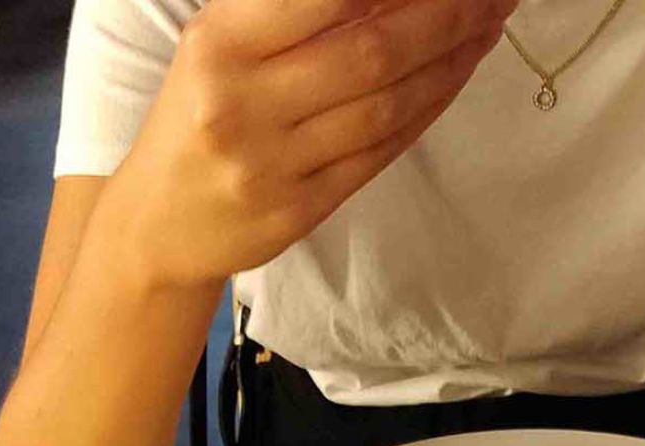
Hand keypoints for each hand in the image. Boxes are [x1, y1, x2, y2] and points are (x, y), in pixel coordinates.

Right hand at [103, 0, 512, 291]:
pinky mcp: (299, 210)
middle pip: (371, 50)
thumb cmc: (198, 114)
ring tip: (488, 22)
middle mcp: (243, 103)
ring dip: (450, 61)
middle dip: (445, 15)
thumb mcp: (221, 40)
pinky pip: (381, 152)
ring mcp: (272, 164)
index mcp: (221, 43)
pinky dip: (428, 108)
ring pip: (386, 105)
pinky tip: (456, 74)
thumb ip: (291, 11)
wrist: (155, 224)